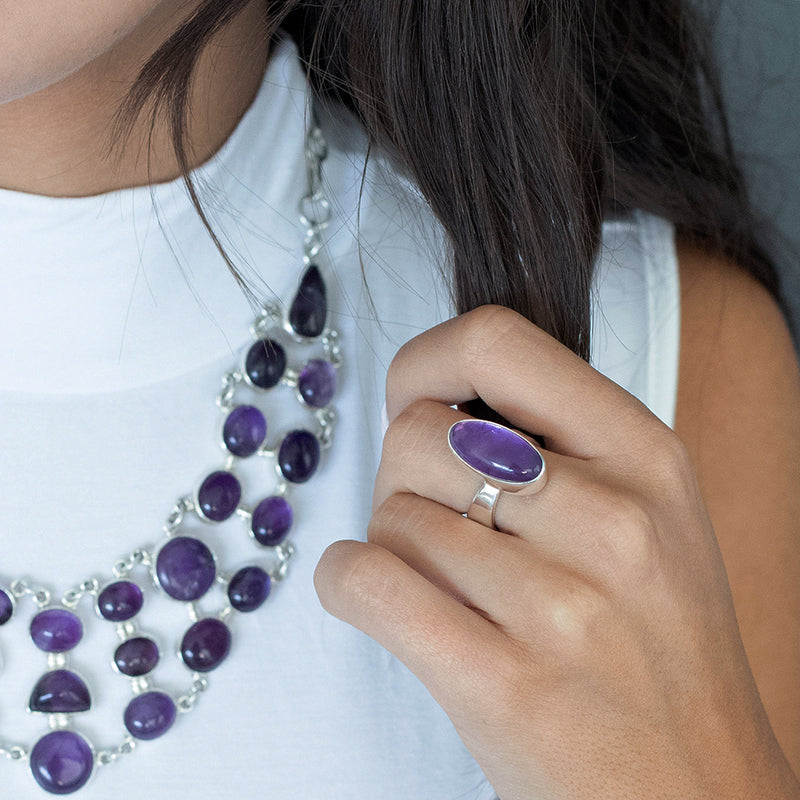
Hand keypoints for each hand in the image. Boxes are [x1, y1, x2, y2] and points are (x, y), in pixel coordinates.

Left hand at [314, 306, 799, 799]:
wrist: (697, 793)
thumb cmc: (659, 650)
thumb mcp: (650, 513)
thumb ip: (554, 441)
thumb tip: (430, 399)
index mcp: (646, 457)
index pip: (495, 343)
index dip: (425, 361)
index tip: (411, 397)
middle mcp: (612, 521)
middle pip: (419, 435)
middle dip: (401, 474)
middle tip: (436, 518)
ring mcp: (561, 608)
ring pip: (390, 515)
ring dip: (390, 543)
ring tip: (443, 581)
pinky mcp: (502, 686)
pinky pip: (367, 583)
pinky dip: (347, 582)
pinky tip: (378, 596)